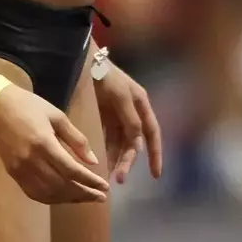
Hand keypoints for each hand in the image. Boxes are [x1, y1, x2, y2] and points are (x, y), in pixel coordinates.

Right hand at [0, 83, 109, 204]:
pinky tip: (63, 197)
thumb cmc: (29, 106)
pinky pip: (33, 193)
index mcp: (44, 143)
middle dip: (83, 194)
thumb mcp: (58, 116)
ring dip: (69, 199)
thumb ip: (76, 139)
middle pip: (62, 186)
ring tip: (85, 198)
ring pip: (48, 193)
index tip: (104, 187)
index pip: (72, 170)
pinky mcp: (12, 173)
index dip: (90, 181)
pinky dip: (51, 198)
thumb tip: (93, 162)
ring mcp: (20, 169)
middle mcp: (31, 160)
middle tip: (100, 197)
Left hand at [93, 62, 163, 184]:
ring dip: (117, 158)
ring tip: (109, 174)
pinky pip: (109, 137)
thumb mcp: (121, 96)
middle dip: (129, 161)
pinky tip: (103, 160)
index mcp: (142, 106)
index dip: (155, 154)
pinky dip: (107, 149)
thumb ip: (130, 119)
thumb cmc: (107, 77)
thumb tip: (138, 143)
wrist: (86, 63)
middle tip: (120, 179)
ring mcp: (118, 115)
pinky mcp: (105, 116)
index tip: (155, 175)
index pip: (152, 134)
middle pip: (134, 142)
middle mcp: (133, 112)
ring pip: (121, 142)